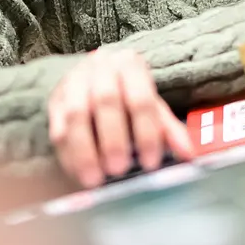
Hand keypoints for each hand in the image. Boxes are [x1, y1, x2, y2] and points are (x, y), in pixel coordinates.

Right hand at [47, 48, 192, 187]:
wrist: (93, 77)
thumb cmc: (127, 96)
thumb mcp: (152, 108)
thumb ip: (169, 130)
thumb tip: (190, 155)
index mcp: (130, 65)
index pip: (140, 99)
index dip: (147, 132)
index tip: (150, 163)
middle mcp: (100, 67)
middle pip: (105, 101)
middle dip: (113, 139)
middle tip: (119, 169)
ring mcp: (73, 81)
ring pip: (75, 115)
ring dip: (84, 150)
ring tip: (95, 179)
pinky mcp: (54, 100)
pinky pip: (56, 128)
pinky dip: (68, 155)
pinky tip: (78, 173)